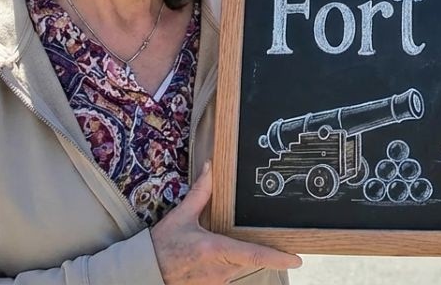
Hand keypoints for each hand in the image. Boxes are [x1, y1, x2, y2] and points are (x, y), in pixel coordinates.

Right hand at [152, 162, 301, 283]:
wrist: (143, 272)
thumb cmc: (161, 246)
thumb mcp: (181, 217)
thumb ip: (200, 193)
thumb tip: (210, 167)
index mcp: (216, 250)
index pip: (254, 255)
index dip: (278, 258)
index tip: (297, 260)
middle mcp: (219, 270)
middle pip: (248, 260)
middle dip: (248, 249)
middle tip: (237, 239)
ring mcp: (214, 283)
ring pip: (237, 269)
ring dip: (232, 259)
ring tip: (208, 249)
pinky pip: (225, 277)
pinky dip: (223, 267)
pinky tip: (205, 260)